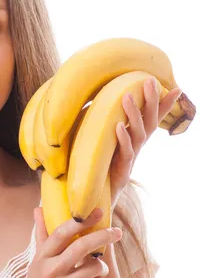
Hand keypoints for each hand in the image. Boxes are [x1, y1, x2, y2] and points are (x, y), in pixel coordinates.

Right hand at [17, 207, 121, 277]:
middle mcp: (50, 271)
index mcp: (41, 259)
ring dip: (100, 269)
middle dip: (103, 236)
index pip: (61, 233)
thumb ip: (41, 236)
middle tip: (116, 232)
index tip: (97, 212)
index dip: (81, 221)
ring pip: (95, 268)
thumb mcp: (36, 264)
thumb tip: (38, 209)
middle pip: (82, 247)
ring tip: (93, 273)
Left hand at [109, 78, 181, 208]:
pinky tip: (118, 126)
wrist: (101, 196)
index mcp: (137, 138)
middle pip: (149, 121)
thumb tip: (112, 106)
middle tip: (149, 81)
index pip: (154, 118)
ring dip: (133, 114)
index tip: (176, 88)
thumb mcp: (111, 142)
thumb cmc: (105, 165)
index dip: (165, 104)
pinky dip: (123, 137)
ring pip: (138, 133)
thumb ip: (114, 125)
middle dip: (152, 101)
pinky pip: (125, 150)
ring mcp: (131, 156)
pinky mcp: (122, 167)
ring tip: (126, 96)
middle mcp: (137, 146)